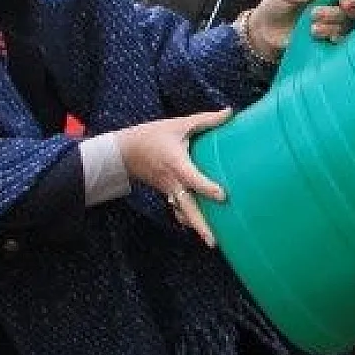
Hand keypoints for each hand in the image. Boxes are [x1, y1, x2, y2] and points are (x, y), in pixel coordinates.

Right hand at [115, 109, 231, 247]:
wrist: (125, 151)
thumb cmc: (153, 135)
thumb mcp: (179, 124)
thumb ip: (206, 120)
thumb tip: (229, 112)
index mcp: (176, 163)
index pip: (192, 178)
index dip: (207, 187)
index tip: (223, 196)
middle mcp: (172, 181)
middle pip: (187, 208)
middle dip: (200, 225)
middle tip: (214, 242)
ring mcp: (169, 190)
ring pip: (183, 212)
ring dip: (196, 226)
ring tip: (212, 241)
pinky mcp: (168, 193)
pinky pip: (179, 209)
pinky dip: (188, 219)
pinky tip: (201, 229)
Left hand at [244, 0, 354, 58]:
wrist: (264, 32)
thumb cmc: (274, 6)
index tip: (343, 1)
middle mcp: (332, 8)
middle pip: (349, 11)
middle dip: (335, 13)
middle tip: (315, 14)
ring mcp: (331, 26)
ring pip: (345, 26)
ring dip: (331, 27)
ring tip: (312, 29)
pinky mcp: (327, 42)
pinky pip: (340, 42)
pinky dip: (336, 40)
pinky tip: (328, 40)